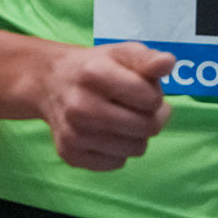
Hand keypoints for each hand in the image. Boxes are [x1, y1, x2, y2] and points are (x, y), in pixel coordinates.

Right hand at [38, 42, 174, 170]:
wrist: (49, 82)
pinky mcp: (70, 154)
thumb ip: (147, 59)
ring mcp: (73, 133)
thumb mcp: (120, 54)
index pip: (151, 99)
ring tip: (121, 119)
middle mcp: (80, 106)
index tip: (140, 89)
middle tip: (137, 107)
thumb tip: (168, 63)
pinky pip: (117, 163)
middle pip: (147, 128)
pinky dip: (118, 151)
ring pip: (135, 149)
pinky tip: (105, 133)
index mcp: (94, 74)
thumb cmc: (94, 67)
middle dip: (150, 117)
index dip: (153, 94)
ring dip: (136, 135)